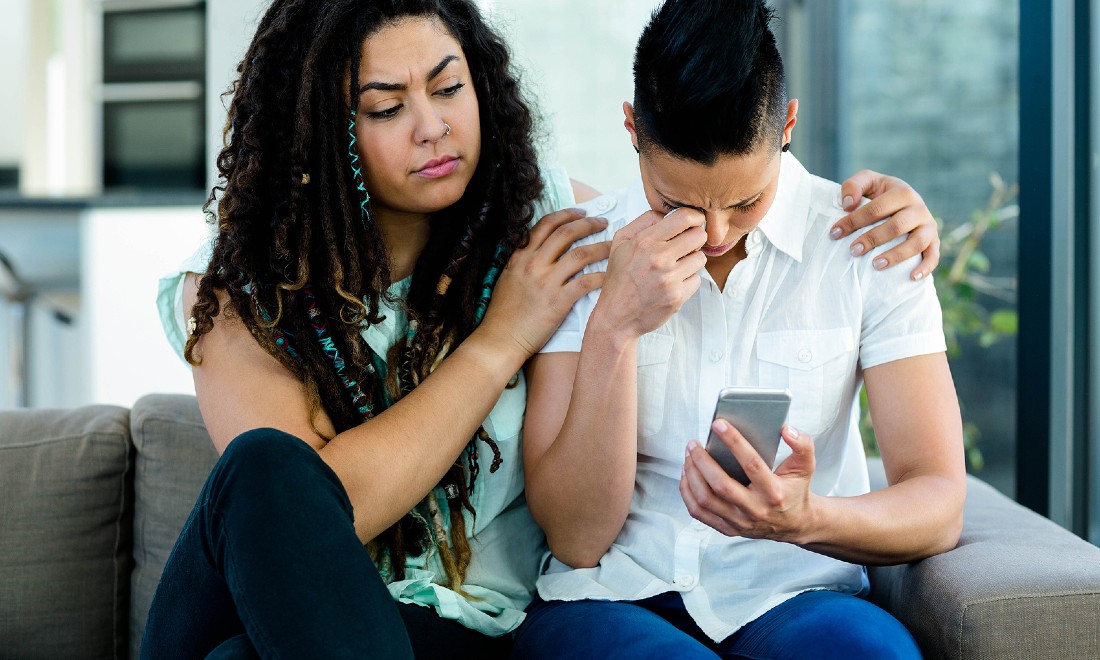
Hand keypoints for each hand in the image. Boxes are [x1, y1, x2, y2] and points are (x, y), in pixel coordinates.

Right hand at [480, 208, 610, 358]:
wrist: (500, 339)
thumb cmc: (503, 314)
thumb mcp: (507, 279)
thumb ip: (522, 262)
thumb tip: (536, 251)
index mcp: (520, 257)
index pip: (545, 225)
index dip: (566, 215)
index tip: (580, 213)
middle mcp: (533, 264)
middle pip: (566, 234)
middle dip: (588, 224)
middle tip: (603, 223)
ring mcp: (546, 282)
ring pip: (580, 255)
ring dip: (600, 247)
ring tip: (613, 246)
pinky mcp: (557, 302)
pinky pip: (585, 282)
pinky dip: (601, 276)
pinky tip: (610, 275)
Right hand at [592, 207, 707, 337]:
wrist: (616, 316)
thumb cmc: (619, 279)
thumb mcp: (620, 243)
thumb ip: (643, 222)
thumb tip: (665, 213)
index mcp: (645, 242)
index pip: (684, 218)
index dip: (694, 217)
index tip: (694, 221)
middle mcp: (659, 258)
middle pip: (698, 236)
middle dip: (695, 239)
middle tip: (685, 246)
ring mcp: (670, 279)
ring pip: (700, 258)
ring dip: (691, 261)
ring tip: (675, 267)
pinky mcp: (678, 296)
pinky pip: (697, 279)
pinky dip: (688, 281)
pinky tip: (673, 283)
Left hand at [680, 422, 816, 541]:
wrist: (795, 524)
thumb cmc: (795, 490)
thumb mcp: (805, 467)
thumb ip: (802, 445)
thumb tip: (786, 429)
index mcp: (775, 493)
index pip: (752, 465)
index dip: (734, 442)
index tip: (718, 424)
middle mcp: (756, 510)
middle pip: (721, 485)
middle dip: (702, 461)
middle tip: (693, 443)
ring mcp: (740, 522)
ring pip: (705, 500)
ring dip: (692, 475)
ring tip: (689, 455)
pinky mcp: (728, 528)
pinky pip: (699, 512)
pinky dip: (688, 492)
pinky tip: (688, 474)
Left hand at [831, 170, 940, 281]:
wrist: (904, 201)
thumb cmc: (880, 194)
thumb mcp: (867, 182)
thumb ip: (854, 185)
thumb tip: (848, 204)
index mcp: (902, 192)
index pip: (876, 208)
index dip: (854, 221)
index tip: (834, 233)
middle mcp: (919, 208)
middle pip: (896, 226)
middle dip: (873, 239)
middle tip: (853, 250)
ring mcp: (928, 225)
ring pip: (916, 242)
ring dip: (896, 256)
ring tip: (875, 265)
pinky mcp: (934, 241)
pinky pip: (933, 256)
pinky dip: (925, 267)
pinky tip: (911, 278)